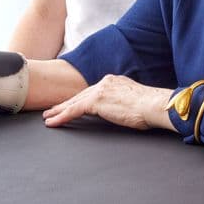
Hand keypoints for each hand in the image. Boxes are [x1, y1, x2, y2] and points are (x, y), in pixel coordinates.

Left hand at [42, 74, 174, 130]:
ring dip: (59, 110)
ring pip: (74, 102)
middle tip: (52, 110)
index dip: (79, 100)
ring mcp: (100, 90)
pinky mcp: (96, 101)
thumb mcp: (134, 102)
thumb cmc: (151, 108)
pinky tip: (54, 122)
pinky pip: (74, 110)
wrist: (154, 105)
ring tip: (48, 118)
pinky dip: (62, 116)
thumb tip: (123, 111)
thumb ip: (124, 103)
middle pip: (80, 96)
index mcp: (114, 81)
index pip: (92, 92)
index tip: (71, 104)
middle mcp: (105, 82)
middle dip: (65, 104)